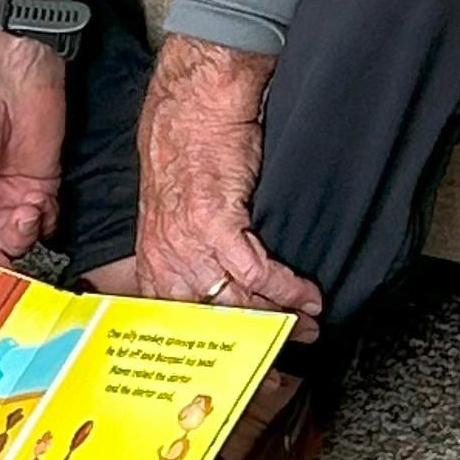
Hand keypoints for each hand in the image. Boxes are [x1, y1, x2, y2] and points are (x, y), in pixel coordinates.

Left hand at [130, 36, 321, 331]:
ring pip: (237, 300)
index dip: (212, 344)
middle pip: (210, 319)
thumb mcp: (171, 203)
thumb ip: (184, 244)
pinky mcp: (216, 221)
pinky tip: (308, 295)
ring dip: (280, 317)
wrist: (196, 98)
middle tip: (282, 354)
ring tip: (307, 323)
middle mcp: (164, 253)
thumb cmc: (186, 140)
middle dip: (251, 341)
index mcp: (151, 252)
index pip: (176, 317)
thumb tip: (210, 277)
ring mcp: (187, 240)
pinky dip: (288, 288)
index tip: (239, 360)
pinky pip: (257, 271)